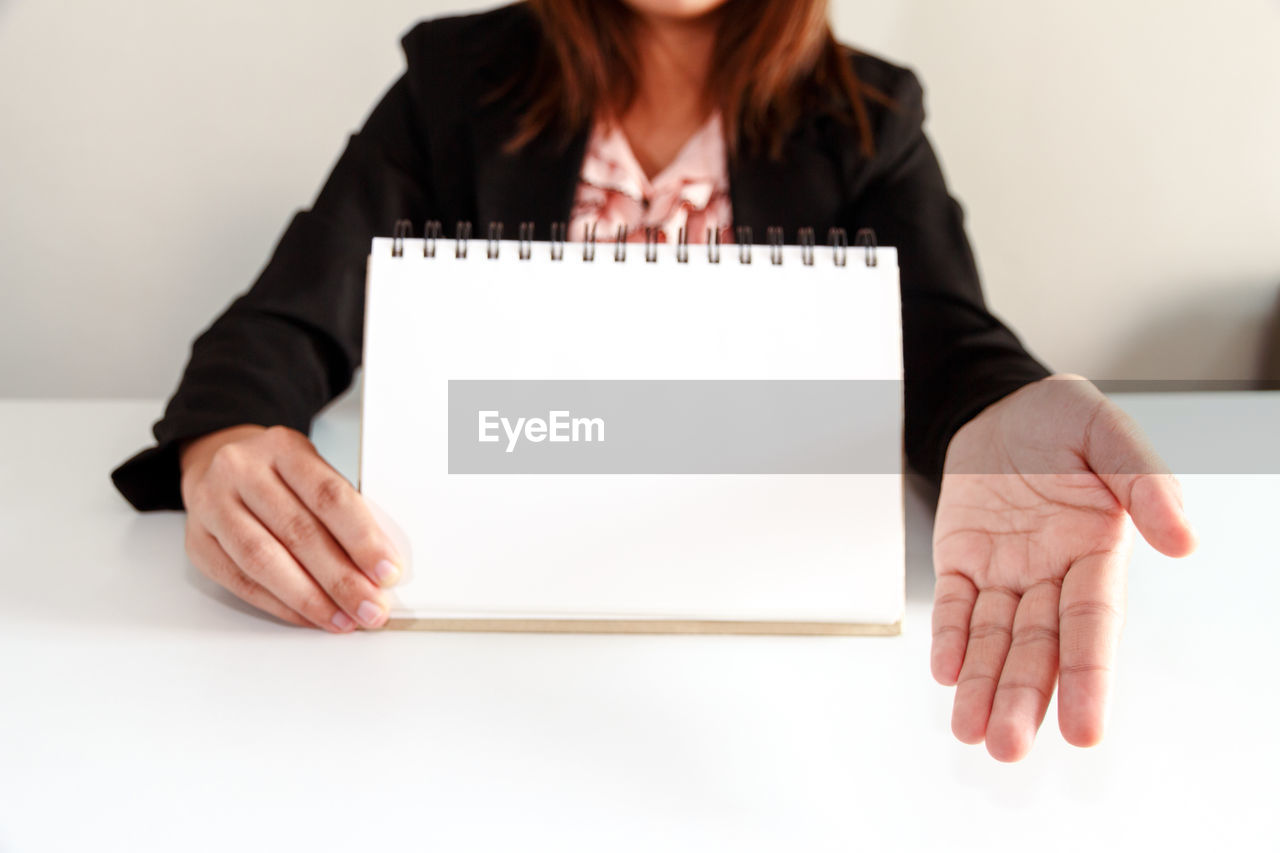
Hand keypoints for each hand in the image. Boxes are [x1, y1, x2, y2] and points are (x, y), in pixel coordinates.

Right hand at [179, 425, 402, 631]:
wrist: (217, 462)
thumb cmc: (278, 475)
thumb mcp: (313, 471)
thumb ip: (342, 512)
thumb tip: (376, 567)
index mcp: (283, 447)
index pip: (329, 496)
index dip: (362, 539)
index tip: (387, 572)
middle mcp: (242, 470)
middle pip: (298, 532)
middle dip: (341, 579)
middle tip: (370, 608)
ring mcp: (213, 505)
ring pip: (263, 560)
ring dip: (310, 599)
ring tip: (342, 619)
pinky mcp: (197, 541)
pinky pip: (240, 581)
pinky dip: (280, 605)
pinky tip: (309, 616)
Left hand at [930, 375, 1195, 760]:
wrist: (1003, 404)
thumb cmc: (1063, 418)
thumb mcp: (1107, 432)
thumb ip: (1144, 482)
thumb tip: (1182, 539)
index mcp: (1095, 551)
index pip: (1092, 624)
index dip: (1087, 675)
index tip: (1084, 728)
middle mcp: (1050, 572)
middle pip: (1038, 646)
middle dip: (1022, 697)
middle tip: (1008, 745)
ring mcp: (1004, 569)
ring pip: (993, 638)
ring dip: (982, 685)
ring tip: (972, 732)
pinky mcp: (961, 557)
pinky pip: (954, 604)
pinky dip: (948, 638)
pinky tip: (945, 673)